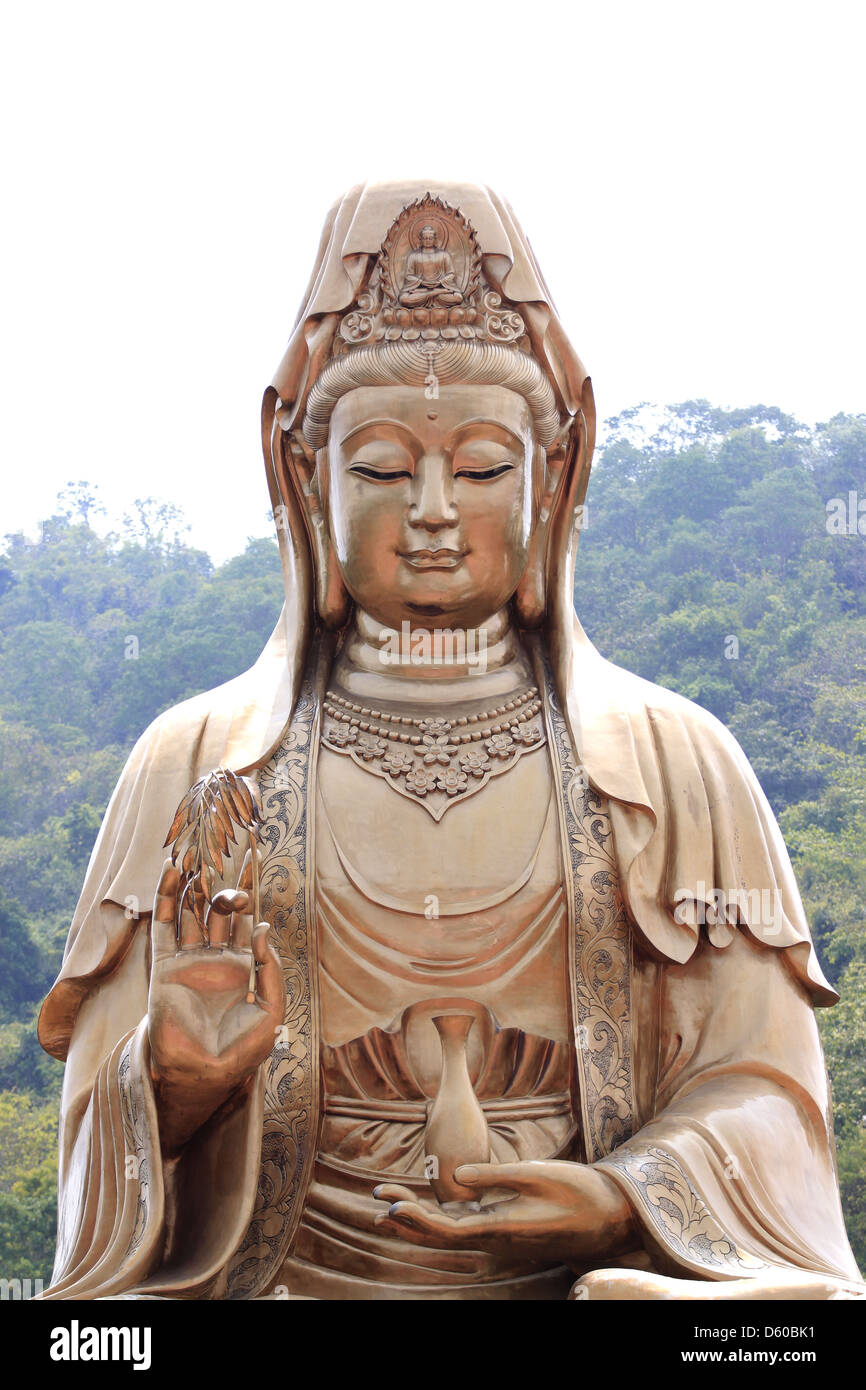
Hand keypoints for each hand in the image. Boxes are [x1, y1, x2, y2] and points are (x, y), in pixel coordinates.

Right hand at [148, 855, 284, 1151]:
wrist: (203, 1074)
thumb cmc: (242, 1050)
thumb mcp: (270, 1009)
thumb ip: (268, 969)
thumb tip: (263, 928)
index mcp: (242, 966)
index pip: (246, 919)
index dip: (249, 892)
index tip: (253, 859)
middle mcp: (215, 958)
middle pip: (219, 910)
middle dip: (226, 887)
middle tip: (233, 864)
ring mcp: (188, 961)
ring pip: (191, 912)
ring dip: (195, 884)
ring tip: (199, 852)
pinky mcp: (164, 967)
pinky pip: (165, 925)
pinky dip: (167, 898)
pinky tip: (172, 872)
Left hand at [373, 1159, 634, 1265]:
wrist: (610, 1217)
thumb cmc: (578, 1192)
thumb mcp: (538, 1176)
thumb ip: (495, 1175)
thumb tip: (454, 1174)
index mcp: (502, 1229)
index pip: (448, 1230)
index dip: (417, 1221)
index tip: (391, 1208)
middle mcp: (495, 1240)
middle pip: (441, 1235)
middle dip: (406, 1218)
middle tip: (376, 1197)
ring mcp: (499, 1238)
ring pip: (449, 1233)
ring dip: (417, 1220)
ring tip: (386, 1203)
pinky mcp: (504, 1229)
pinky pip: (463, 1227)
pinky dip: (439, 1217)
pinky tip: (424, 1205)